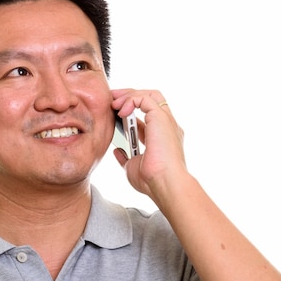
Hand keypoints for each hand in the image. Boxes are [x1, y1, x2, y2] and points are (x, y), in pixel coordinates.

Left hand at [111, 88, 187, 202]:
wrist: (164, 184)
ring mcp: (167, 121)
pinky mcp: (161, 118)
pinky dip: (131, 100)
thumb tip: (118, 151)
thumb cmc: (152, 182)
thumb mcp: (133, 168)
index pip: (147, 117)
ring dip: (129, 95)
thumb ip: (126, 157)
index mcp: (163, 137)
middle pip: (151, 99)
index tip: (115, 112)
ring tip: (113, 102)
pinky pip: (145, 99)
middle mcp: (167, 126)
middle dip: (130, 95)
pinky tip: (120, 110)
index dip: (131, 112)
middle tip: (112, 99)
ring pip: (150, 95)